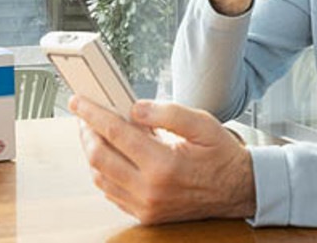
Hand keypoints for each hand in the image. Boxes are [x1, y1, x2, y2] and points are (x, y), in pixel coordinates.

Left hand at [70, 95, 255, 224]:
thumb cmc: (220, 156)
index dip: (92, 114)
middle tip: (84, 116)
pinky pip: (111, 193)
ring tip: (96, 133)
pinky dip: (103, 172)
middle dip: (86, 133)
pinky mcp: (145, 214)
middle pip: (98, 158)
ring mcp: (146, 206)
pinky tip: (109, 156)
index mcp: (164, 165)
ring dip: (92, 153)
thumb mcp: (202, 124)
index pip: (115, 133)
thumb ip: (168, 113)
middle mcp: (150, 189)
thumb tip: (135, 109)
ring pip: (100, 177)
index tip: (79, 102)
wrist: (238, 191)